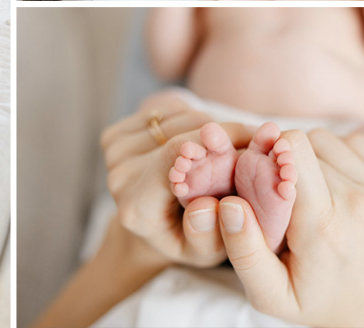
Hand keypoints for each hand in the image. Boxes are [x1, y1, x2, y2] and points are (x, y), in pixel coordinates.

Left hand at [102, 90, 252, 267]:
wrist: (150, 229)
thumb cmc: (186, 238)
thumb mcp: (204, 252)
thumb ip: (208, 235)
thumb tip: (206, 206)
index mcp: (137, 207)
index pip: (175, 157)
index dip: (213, 141)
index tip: (251, 137)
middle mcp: (119, 178)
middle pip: (179, 133)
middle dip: (219, 134)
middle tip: (249, 143)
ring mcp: (113, 154)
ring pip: (177, 116)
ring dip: (208, 126)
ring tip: (223, 148)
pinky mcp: (114, 135)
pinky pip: (166, 110)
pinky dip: (191, 119)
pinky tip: (199, 140)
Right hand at [218, 128, 363, 327]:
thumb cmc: (312, 298)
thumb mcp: (268, 293)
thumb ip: (243, 251)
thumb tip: (229, 205)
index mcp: (324, 225)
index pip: (293, 147)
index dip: (270, 153)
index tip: (264, 177)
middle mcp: (361, 203)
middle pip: (307, 141)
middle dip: (287, 159)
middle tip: (283, 192)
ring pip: (329, 139)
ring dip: (311, 156)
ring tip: (307, 190)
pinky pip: (356, 143)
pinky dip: (338, 156)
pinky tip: (331, 185)